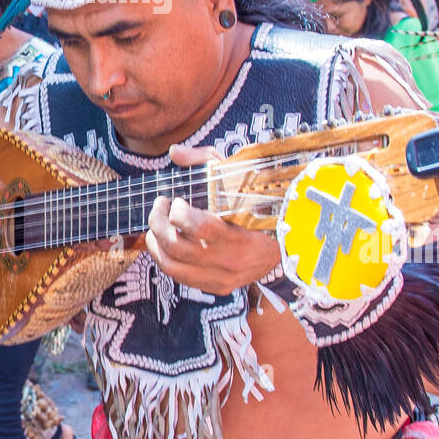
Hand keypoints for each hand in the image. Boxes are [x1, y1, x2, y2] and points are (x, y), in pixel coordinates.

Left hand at [144, 143, 279, 293]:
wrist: (282, 248)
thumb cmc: (256, 208)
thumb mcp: (236, 178)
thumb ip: (205, 161)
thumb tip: (176, 152)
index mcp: (241, 235)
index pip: (201, 228)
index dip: (178, 212)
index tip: (176, 200)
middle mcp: (230, 261)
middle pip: (178, 246)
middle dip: (158, 222)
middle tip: (160, 206)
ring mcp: (221, 277)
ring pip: (172, 266)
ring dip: (155, 242)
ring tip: (156, 225)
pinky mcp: (214, 287)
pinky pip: (178, 278)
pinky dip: (164, 259)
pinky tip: (164, 243)